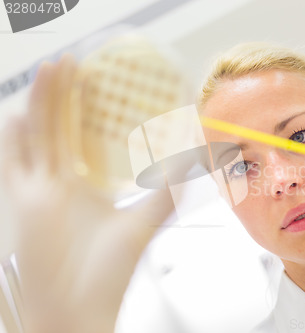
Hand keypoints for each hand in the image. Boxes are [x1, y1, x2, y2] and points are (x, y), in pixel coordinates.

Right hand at [0, 55, 173, 332]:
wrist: (80, 309)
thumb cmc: (110, 273)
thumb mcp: (145, 221)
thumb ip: (166, 190)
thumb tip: (190, 160)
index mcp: (90, 185)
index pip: (85, 136)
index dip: (88, 109)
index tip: (97, 81)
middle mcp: (63, 183)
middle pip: (60, 127)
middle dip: (63, 94)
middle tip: (73, 63)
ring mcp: (40, 191)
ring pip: (37, 136)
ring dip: (41, 103)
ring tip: (52, 71)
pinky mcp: (22, 205)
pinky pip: (12, 164)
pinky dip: (13, 140)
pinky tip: (17, 113)